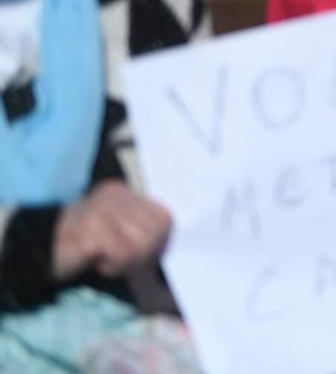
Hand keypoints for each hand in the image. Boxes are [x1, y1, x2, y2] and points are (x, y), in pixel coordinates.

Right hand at [53, 181, 171, 281]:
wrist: (37, 254)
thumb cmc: (84, 248)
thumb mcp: (118, 234)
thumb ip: (144, 233)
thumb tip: (174, 249)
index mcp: (124, 193)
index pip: (164, 219)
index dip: (156, 244)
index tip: (134, 253)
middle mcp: (115, 195)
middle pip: (155, 233)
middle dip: (141, 256)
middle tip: (116, 259)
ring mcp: (102, 209)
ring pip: (141, 245)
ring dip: (125, 263)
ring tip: (104, 258)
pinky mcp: (90, 228)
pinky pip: (121, 255)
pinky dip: (111, 267)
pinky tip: (94, 261)